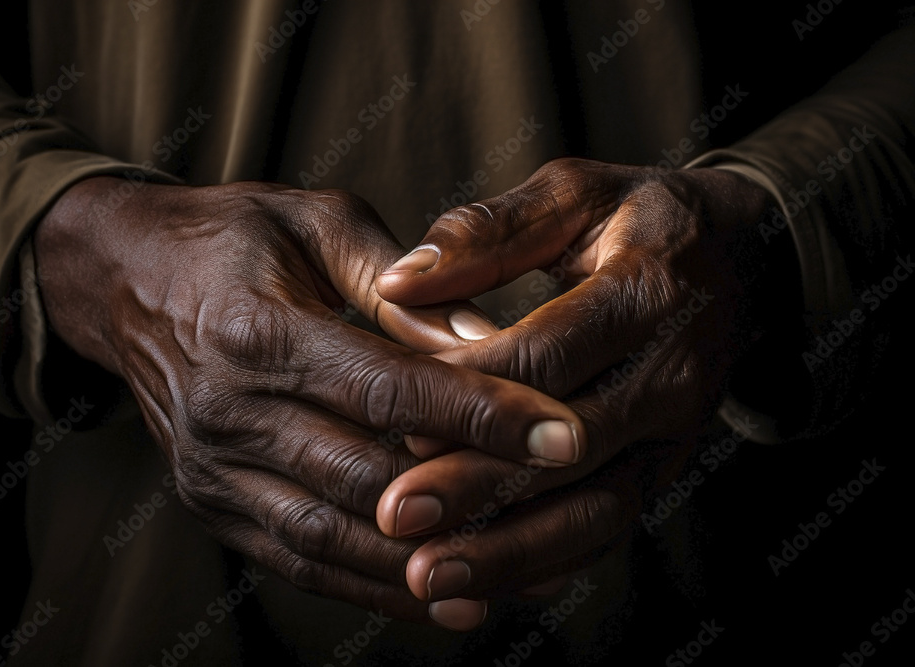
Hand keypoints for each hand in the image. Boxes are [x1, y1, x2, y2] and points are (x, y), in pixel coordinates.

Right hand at [34, 177, 589, 628]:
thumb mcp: (316, 224)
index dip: (479, 416)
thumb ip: (401, 283)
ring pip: (334, 541)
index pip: (386, 389)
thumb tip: (488, 339)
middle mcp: (227, 414)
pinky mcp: (211, 505)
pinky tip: (446, 597)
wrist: (123, 280)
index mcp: (256, 331)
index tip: (562, 435)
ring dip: (432, 564)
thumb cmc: (232, 239)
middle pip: (366, 480)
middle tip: (565, 507)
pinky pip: (301, 563)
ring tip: (526, 570)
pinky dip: (375, 589)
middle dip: (473, 499)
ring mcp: (211, 472)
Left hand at [373, 158, 792, 600]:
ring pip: (591, 511)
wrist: (741, 264)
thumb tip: (397, 279)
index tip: (394, 421)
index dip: (470, 393)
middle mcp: (671, 376)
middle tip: (393, 518)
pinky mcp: (661, 470)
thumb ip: (487, 232)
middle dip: (477, 488)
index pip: (548, 354)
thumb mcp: (575, 195)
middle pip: (566, 447)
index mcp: (648, 294)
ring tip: (425, 579)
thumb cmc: (639, 221)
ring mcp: (673, 436)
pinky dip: (542, 565)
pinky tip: (478, 588)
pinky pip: (605, 531)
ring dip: (508, 552)